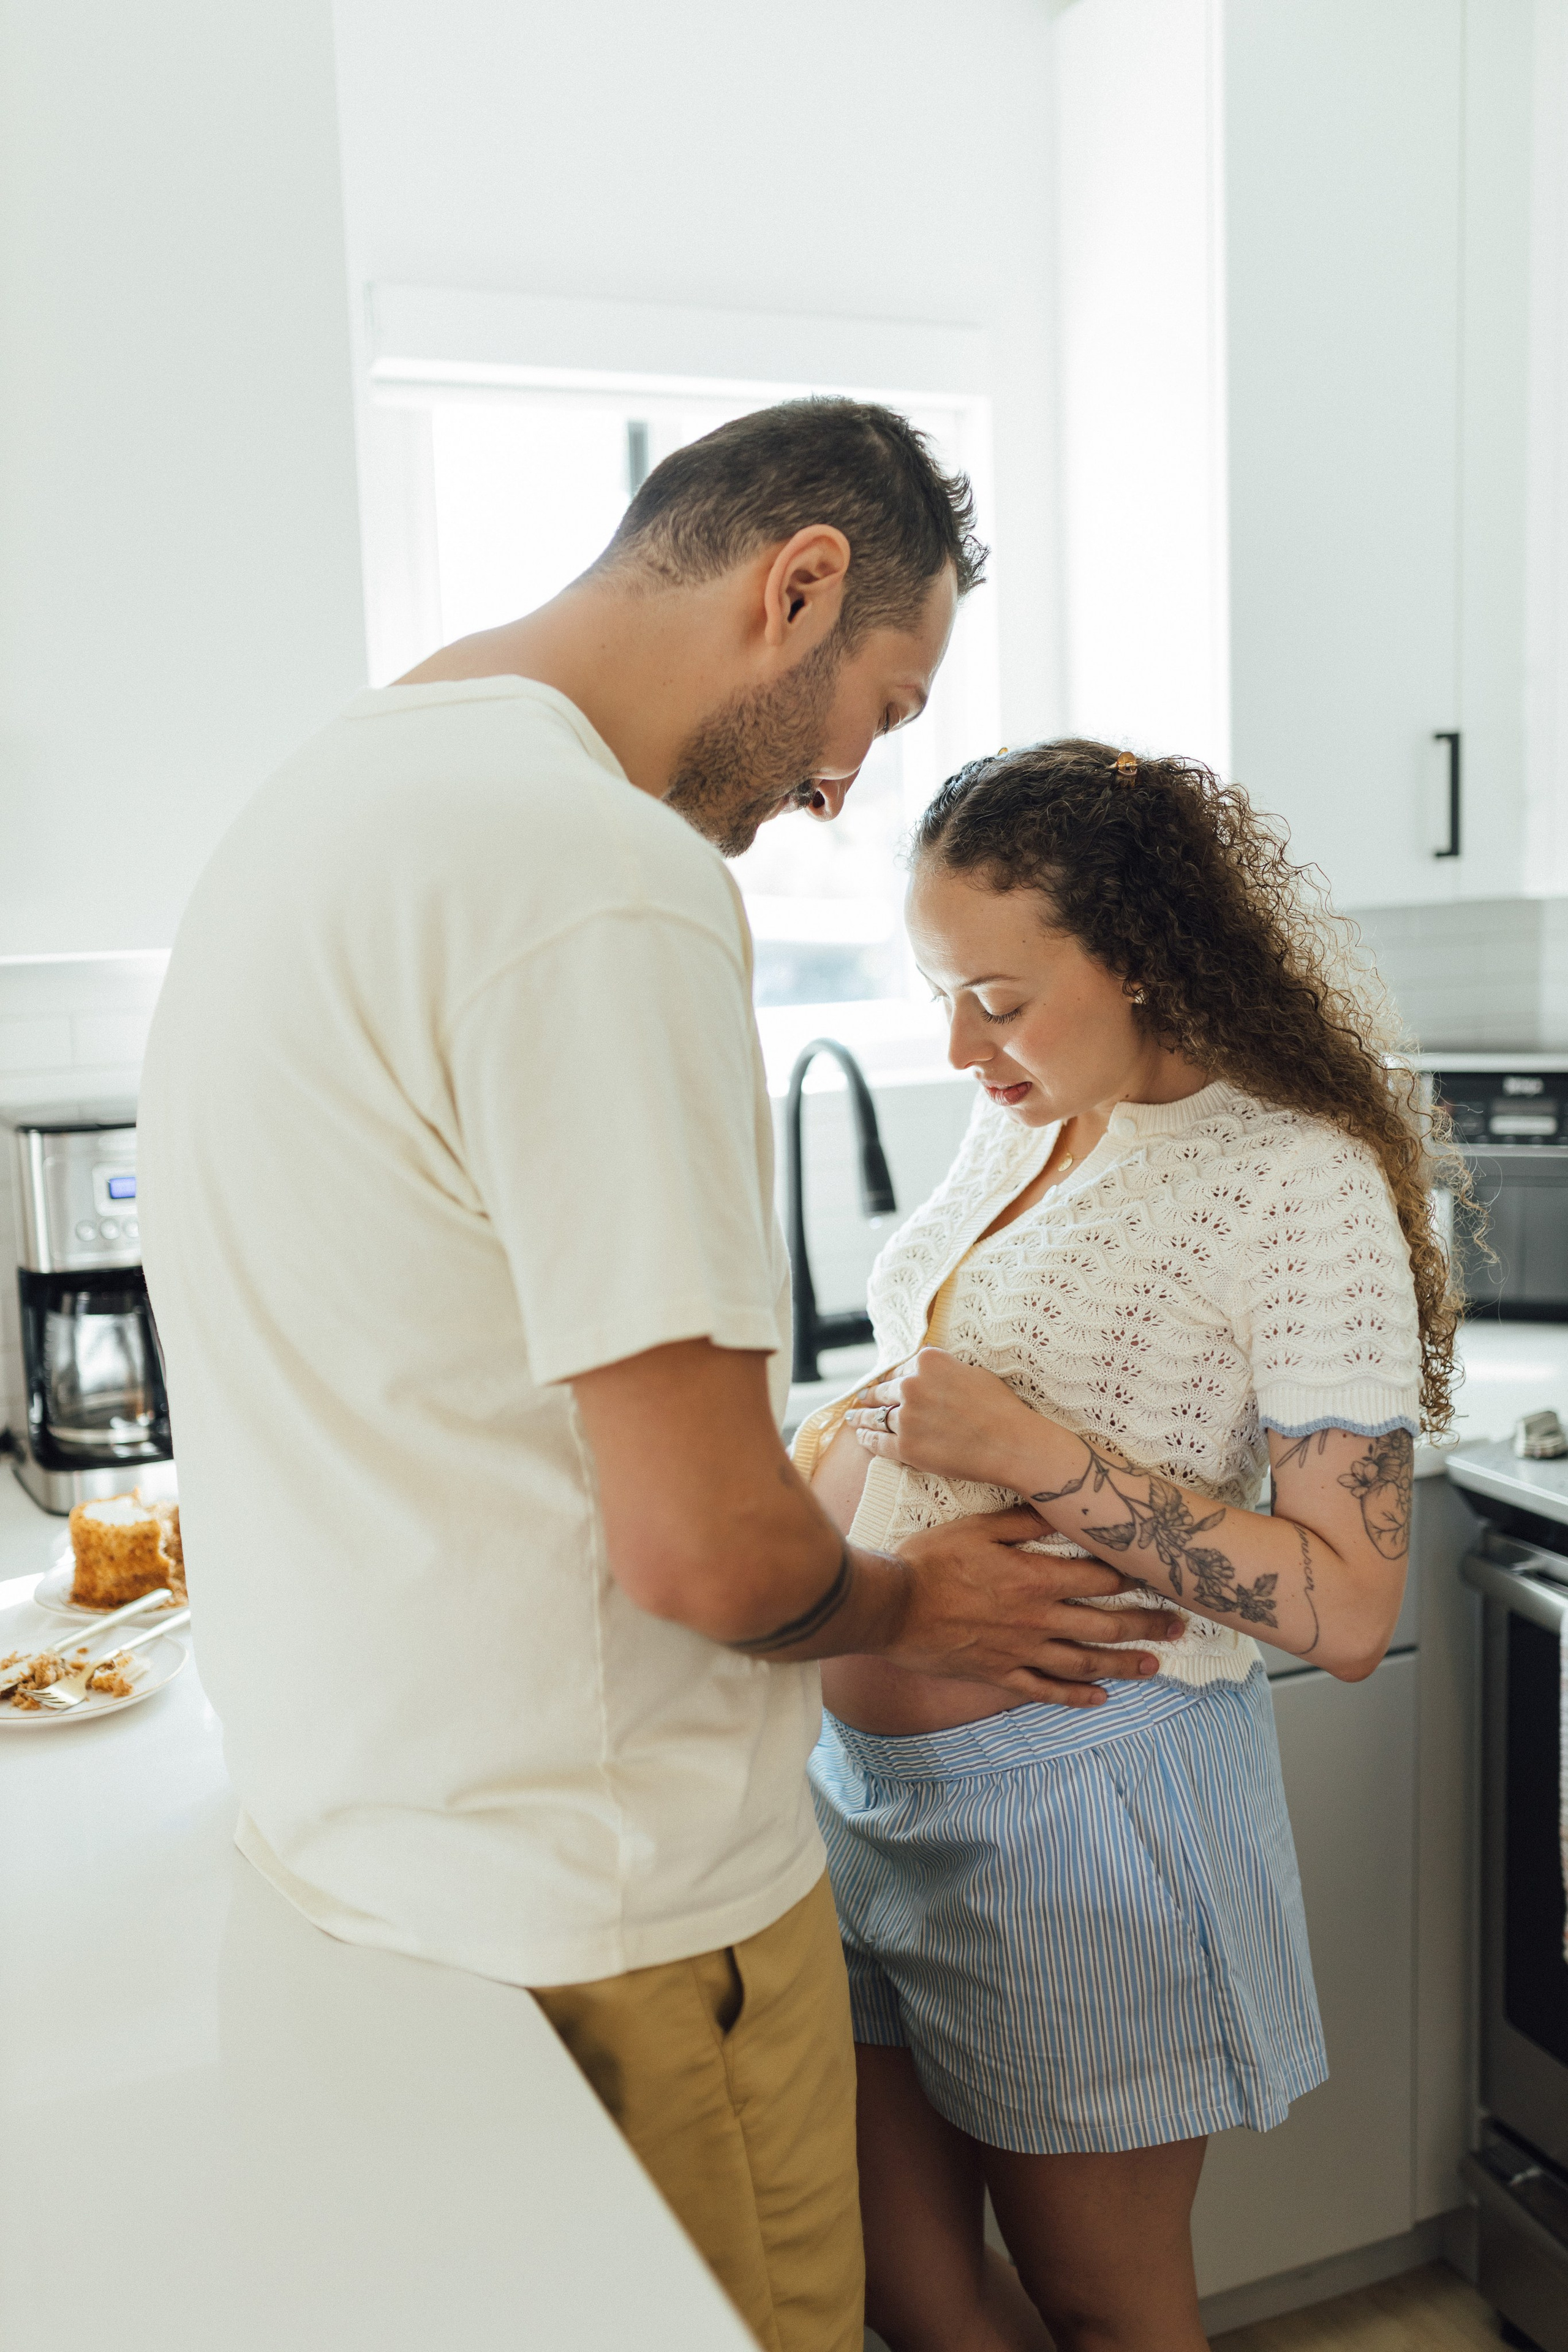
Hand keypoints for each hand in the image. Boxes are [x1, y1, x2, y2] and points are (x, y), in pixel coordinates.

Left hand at [846, 1348, 1032, 1487]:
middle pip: (883, 1391)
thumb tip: (930, 1371)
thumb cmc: (1000, 1408)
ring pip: (875, 1416)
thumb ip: (944, 1370)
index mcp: (928, 1362)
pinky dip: (867, 1440)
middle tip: (861, 1399)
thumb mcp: (972, 1372)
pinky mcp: (906, 1447)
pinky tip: (861, 1438)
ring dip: (861, 1418)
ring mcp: (906, 1417)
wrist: (1010, 1443)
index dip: (891, 1378)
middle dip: (871, 1395)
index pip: (900, 1369)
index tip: (882, 1383)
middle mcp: (911, 1385)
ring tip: (853, 1418)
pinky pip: (878, 1442)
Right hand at [886, 1506, 1185, 1706]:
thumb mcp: (977, 1527)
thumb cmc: (930, 1561)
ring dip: (1123, 1664)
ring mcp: (1020, 1650)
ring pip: (1084, 1662)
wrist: (890, 1608)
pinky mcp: (999, 1673)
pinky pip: (1045, 1690)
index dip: (1133, 1579)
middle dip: (1146, 1625)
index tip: (1160, 1578)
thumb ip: (1024, 1520)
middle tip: (1178, 1628)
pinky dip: (1075, 1697)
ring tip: (1154, 1666)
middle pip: (1104, 1624)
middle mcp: (1037, 1619)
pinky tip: (1099, 1699)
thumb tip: (1061, 1505)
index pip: (1100, 1580)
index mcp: (1035, 1579)